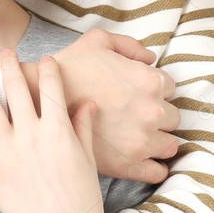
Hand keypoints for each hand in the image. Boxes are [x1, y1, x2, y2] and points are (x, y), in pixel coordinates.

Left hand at [0, 52, 110, 212]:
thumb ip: (82, 127)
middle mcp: (32, 134)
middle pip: (16, 89)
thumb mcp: (87, 159)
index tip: (43, 59)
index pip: (51, 87)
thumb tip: (87, 103)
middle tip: (2, 51)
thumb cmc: (81, 200)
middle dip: (8, 65)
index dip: (47, 68)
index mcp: (59, 129)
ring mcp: (10, 151)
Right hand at [52, 28, 181, 181]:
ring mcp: (142, 142)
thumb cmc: (69, 68)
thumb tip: (150, 59)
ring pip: (169, 145)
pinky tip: (142, 158)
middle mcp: (152, 113)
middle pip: (172, 117)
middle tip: (137, 112)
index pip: (170, 87)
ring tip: (139, 135)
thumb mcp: (97, 40)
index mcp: (149, 81)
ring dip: (159, 139)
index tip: (140, 91)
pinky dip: (154, 166)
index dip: (154, 88)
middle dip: (158, 114)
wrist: (41, 103)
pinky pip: (156, 172)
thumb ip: (129, 45)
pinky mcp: (129, 165)